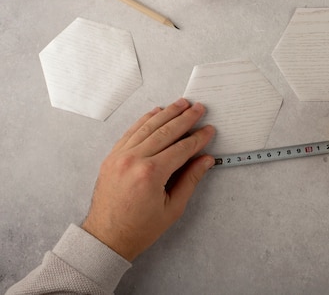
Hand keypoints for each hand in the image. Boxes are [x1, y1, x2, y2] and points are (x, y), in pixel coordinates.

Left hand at [82, 98, 214, 260]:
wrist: (106, 237)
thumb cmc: (139, 228)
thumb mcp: (173, 208)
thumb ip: (190, 179)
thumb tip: (205, 160)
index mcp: (150, 174)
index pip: (181, 148)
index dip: (198, 138)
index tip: (209, 130)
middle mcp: (134, 160)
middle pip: (166, 132)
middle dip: (185, 118)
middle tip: (199, 108)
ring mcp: (120, 156)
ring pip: (148, 127)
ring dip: (167, 113)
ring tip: (182, 103)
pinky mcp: (112, 156)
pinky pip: (131, 131)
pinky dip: (145, 120)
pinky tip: (157, 112)